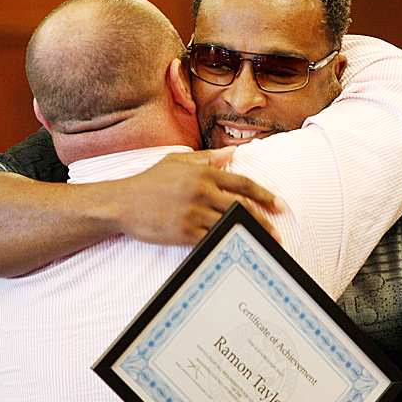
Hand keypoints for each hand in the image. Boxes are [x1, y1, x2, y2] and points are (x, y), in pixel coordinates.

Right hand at [106, 147, 284, 244]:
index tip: (280, 205)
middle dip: (264, 220)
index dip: (265, 195)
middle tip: (277, 232)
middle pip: (242, 207)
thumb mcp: (177, 162)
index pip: (243, 183)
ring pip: (230, 224)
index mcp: (203, 173)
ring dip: (249, 234)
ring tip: (264, 244)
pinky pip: (212, 239)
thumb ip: (208, 157)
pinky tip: (238, 248)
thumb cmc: (149, 182)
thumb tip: (233, 153)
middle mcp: (201, 191)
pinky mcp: (184, 232)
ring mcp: (193, 213)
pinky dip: (226, 243)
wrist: (121, 203)